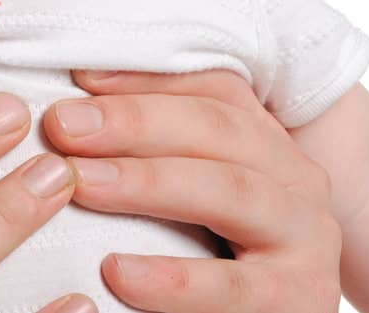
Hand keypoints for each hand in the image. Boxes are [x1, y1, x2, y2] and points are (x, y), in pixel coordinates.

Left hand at [43, 70, 341, 312]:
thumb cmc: (214, 258)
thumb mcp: (190, 196)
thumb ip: (151, 151)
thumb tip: (72, 112)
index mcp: (267, 143)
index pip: (212, 88)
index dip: (146, 79)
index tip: (77, 77)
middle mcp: (296, 178)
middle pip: (217, 127)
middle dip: (134, 121)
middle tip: (62, 125)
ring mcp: (306, 238)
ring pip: (230, 191)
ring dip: (149, 182)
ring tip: (82, 183)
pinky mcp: (299, 299)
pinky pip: (232, 286)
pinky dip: (173, 278)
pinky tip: (117, 270)